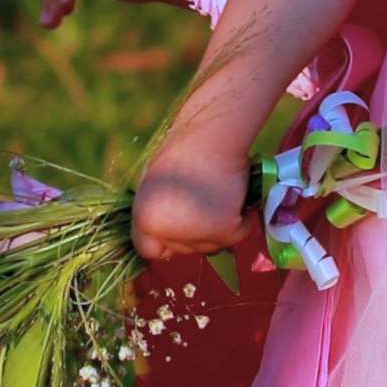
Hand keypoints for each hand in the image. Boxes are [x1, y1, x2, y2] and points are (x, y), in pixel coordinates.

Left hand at [132, 142, 254, 261]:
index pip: (150, 251)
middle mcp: (167, 230)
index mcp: (145, 218)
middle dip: (192, 233)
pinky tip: (236, 199)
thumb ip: (157, 215)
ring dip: (216, 229)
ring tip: (218, 196)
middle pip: (181, 251)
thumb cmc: (184, 153)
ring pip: (209, 247)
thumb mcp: (155, 187)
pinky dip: (241, 222)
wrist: (214, 134)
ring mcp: (196, 232)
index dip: (165, 240)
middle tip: (203, 200)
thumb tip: (164, 245)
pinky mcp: (225, 229)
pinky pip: (235, 236)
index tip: (180, 225)